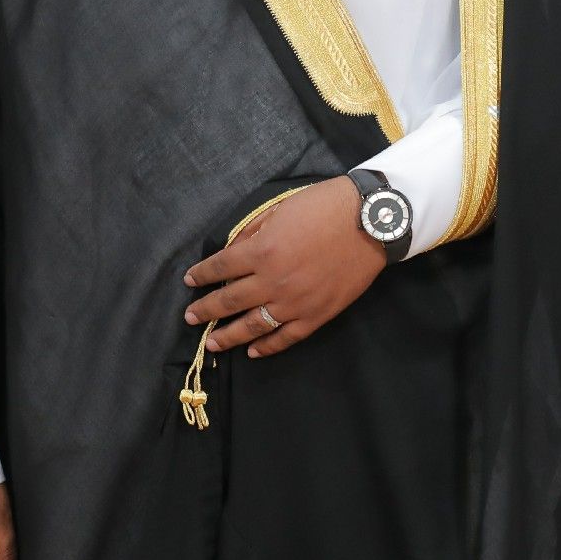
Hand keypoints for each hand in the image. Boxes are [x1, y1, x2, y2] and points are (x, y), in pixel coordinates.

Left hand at [183, 177, 386, 357]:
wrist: (370, 223)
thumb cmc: (324, 207)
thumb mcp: (280, 210)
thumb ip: (252, 232)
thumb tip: (232, 250)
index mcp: (262, 251)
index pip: (220, 267)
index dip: (201, 275)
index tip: (190, 280)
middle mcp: (272, 281)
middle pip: (228, 300)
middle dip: (205, 310)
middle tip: (190, 318)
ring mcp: (294, 303)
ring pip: (252, 326)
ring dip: (228, 336)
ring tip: (212, 342)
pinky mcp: (316, 316)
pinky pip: (286, 337)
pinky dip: (267, 347)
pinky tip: (252, 352)